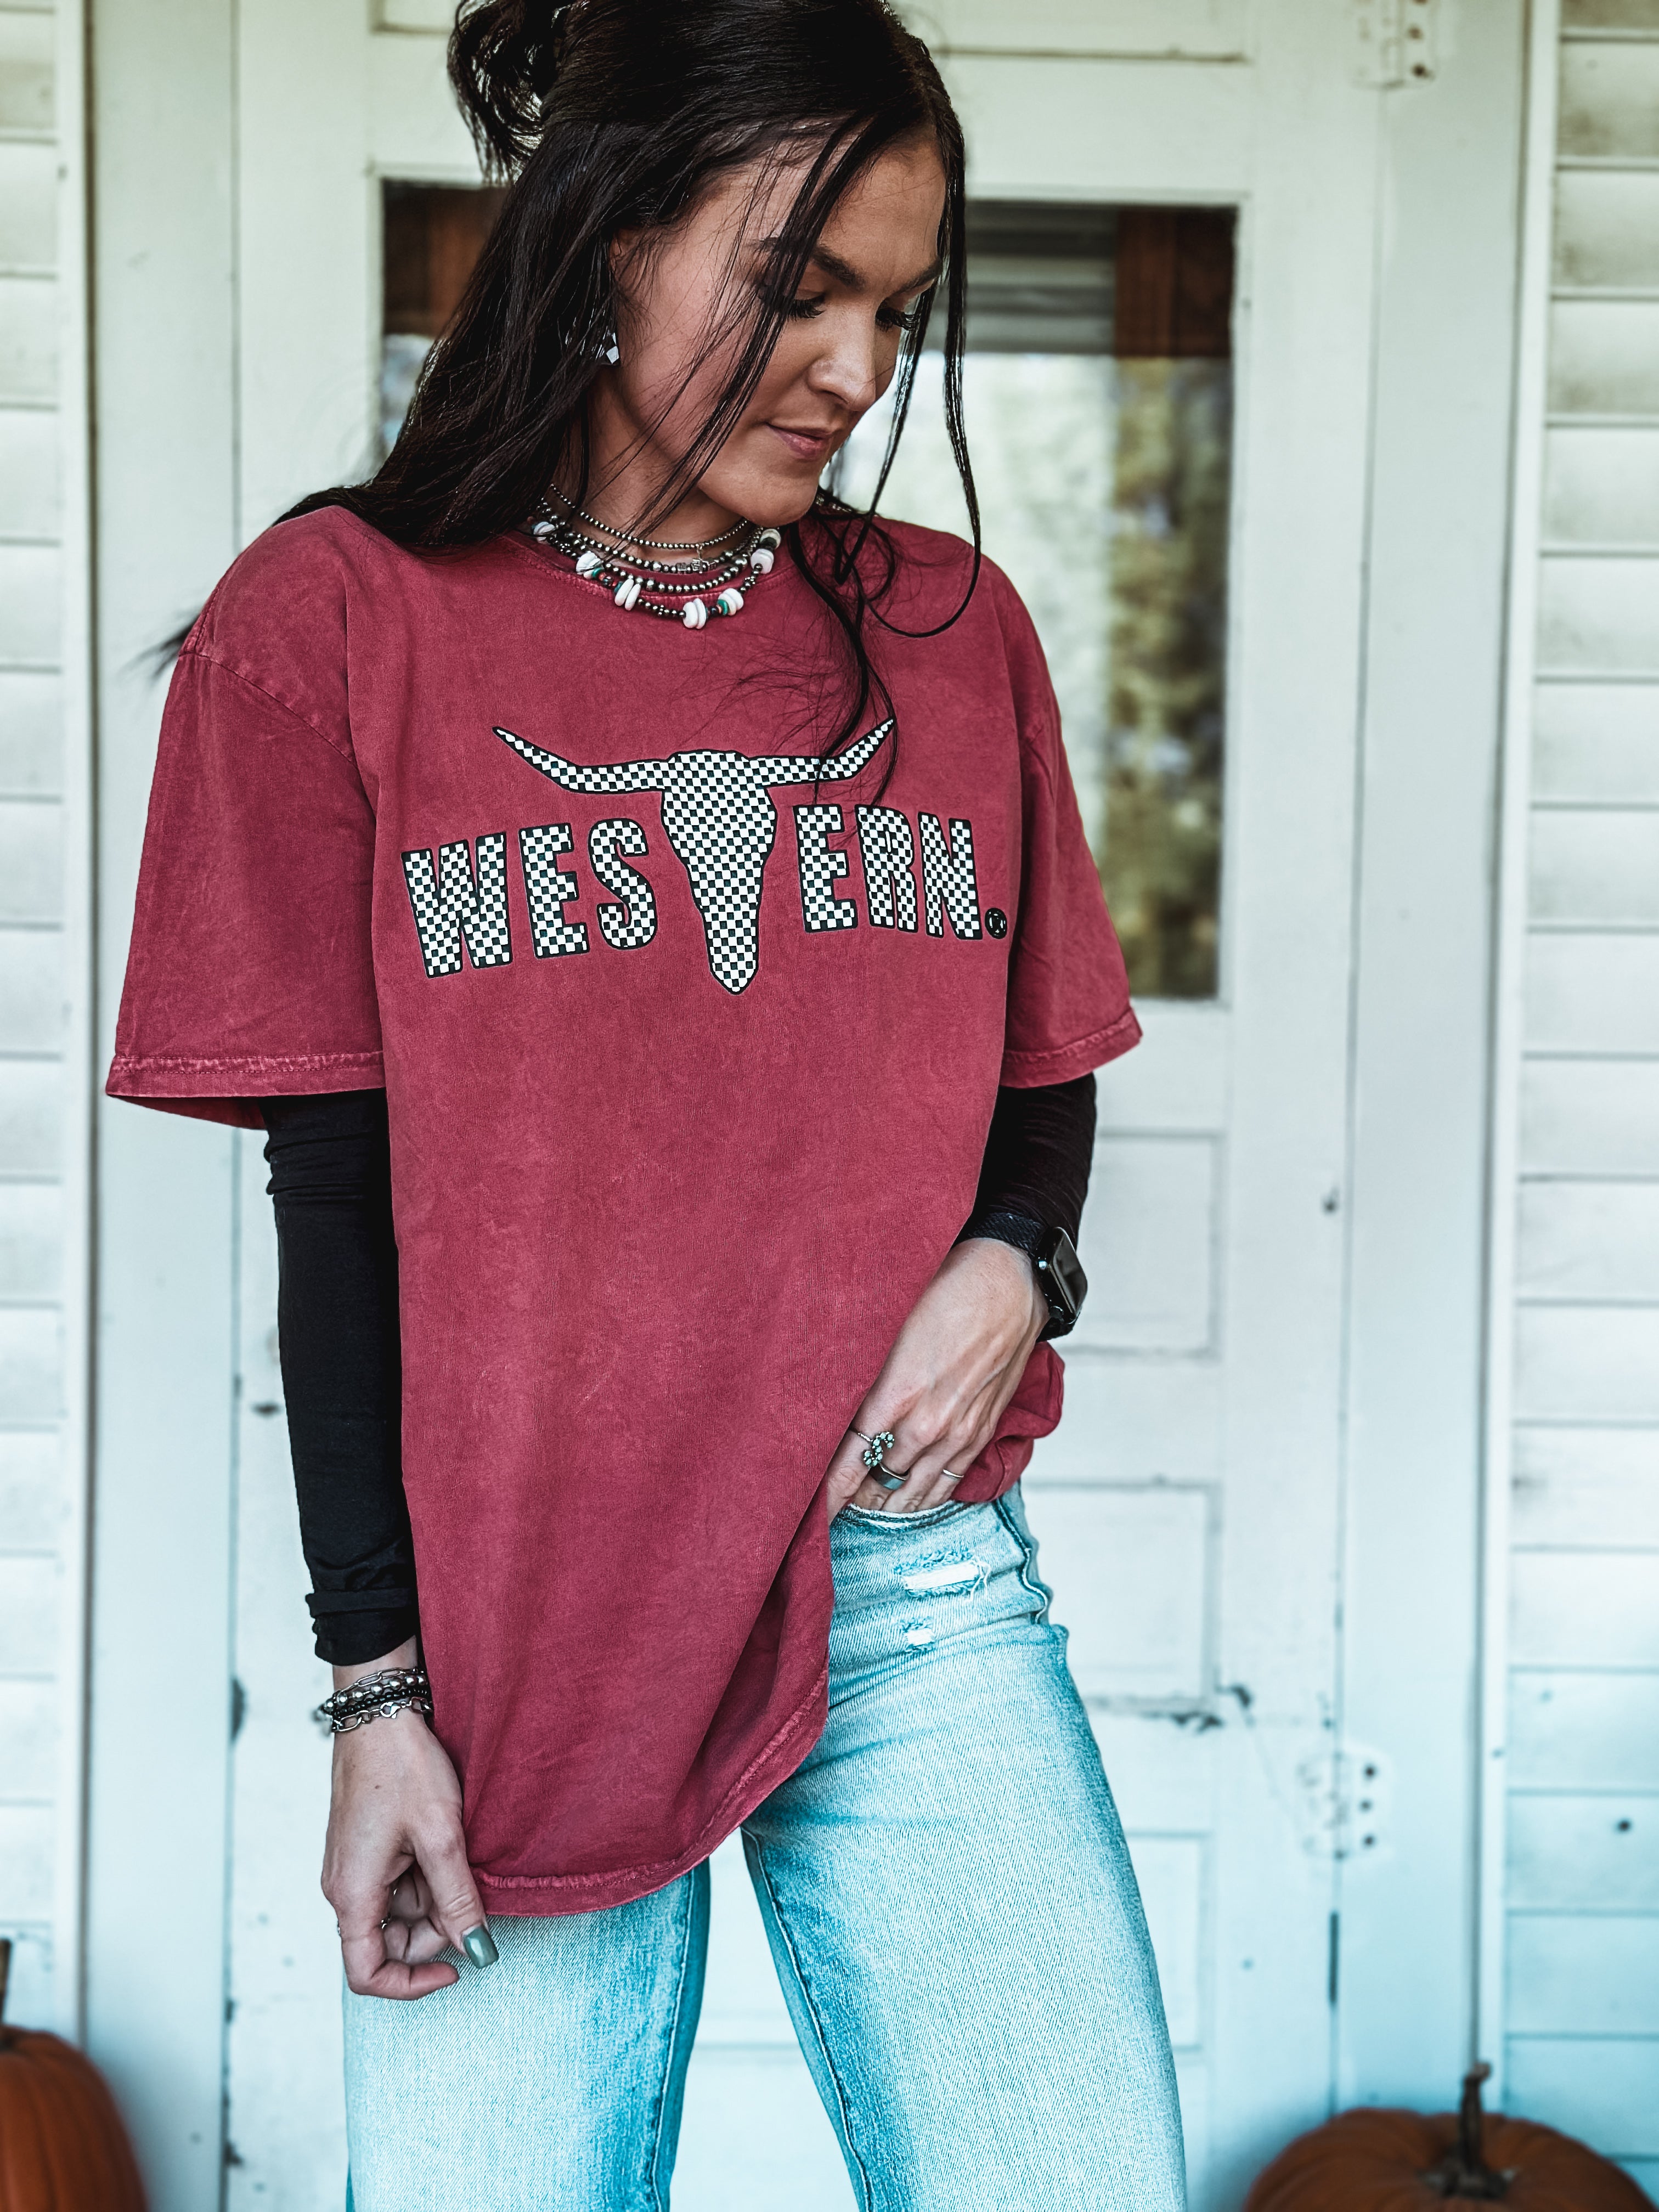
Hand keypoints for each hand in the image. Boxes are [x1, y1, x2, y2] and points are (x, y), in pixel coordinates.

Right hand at [320, 1641, 494, 1999]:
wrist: (380, 1709)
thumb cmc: (401, 1765)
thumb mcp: (440, 1836)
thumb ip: (456, 1899)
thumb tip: (475, 1949)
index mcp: (352, 1893)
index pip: (367, 1973)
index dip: (412, 1983)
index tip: (458, 1966)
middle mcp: (345, 1887)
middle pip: (389, 1943)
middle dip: (435, 1931)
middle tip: (470, 1888)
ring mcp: (354, 1866)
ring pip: (399, 1911)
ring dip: (435, 1897)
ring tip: (458, 1851)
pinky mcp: (366, 1848)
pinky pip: (398, 1883)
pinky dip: (427, 1874)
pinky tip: (446, 1842)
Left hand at [826, 1237, 1047, 1518]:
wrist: (1010, 1283)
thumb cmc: (947, 1293)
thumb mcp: (889, 1329)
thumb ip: (866, 1375)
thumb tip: (836, 1408)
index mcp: (897, 1394)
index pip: (851, 1461)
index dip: (829, 1492)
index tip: (809, 1512)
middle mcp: (928, 1425)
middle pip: (878, 1482)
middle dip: (853, 1499)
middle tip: (831, 1507)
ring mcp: (958, 1433)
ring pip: (914, 1492)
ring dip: (886, 1503)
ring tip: (862, 1511)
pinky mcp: (982, 1432)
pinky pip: (948, 1483)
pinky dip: (925, 1497)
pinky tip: (909, 1501)